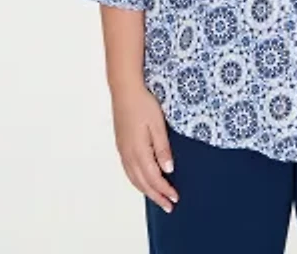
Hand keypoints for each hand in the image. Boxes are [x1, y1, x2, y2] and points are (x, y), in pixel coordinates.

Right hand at [111, 82, 178, 213]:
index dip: (164, 190)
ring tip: (158, 198)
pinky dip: (137, 181)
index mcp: (139, 150)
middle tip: (168, 206)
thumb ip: (162, 148)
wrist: (125, 91)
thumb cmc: (143, 104)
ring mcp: (123, 151)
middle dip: (156, 196)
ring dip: (146, 191)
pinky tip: (143, 181)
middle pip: (143, 182)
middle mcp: (128, 154)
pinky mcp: (121, 145)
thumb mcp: (158, 124)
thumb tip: (168, 169)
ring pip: (134, 178)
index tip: (175, 198)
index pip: (153, 177)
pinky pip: (129, 171)